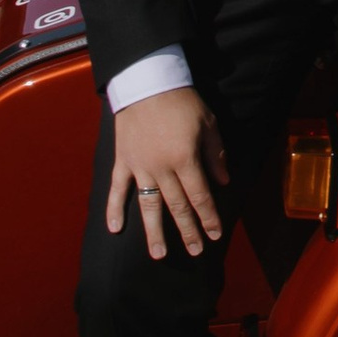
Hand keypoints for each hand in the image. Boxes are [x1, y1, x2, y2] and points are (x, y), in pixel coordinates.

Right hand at [107, 87, 229, 261]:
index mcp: (186, 159)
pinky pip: (117, 189)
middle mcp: (162, 168)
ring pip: (148, 205)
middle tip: (195, 251)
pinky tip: (114, 229)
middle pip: (177, 206)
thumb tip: (223, 182)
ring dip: (154, 232)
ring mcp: (140, 167)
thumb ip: (216, 155)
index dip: (208, 217)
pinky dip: (114, 209)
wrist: (147, 82)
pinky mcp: (123, 161)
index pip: (200, 196)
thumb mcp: (208, 124)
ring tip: (158, 254)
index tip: (214, 235)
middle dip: (188, 231)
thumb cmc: (182, 101)